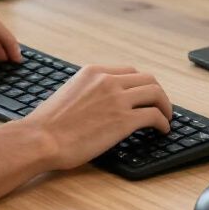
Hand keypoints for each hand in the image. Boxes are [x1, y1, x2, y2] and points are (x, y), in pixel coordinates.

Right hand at [20, 65, 171, 170]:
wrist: (41, 138)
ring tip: (166, 118)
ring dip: (165, 105)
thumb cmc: (48, 124)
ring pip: (155, 93)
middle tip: (160, 106)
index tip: (144, 96)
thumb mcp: (69, 93)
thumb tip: (102, 102)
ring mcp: (117, 99)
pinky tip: (162, 130)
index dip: (140, 84)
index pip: (129, 71)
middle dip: (158, 93)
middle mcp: (107, 80)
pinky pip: (154, 116)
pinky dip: (163, 122)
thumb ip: (89, 91)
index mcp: (93, 71)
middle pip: (147, 78)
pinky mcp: (123, 120)